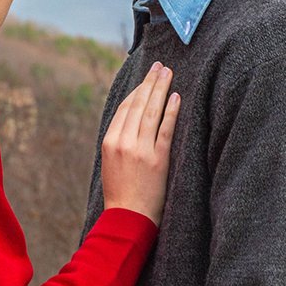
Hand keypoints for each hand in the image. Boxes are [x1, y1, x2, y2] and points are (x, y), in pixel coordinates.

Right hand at [101, 62, 179, 222]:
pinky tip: (176, 97)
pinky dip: (171, 111)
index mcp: (109, 141)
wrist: (128, 218)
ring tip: (169, 74)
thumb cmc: (121, 193)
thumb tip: (131, 122)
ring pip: (151, 112)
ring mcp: (140, 149)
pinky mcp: (157, 159)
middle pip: (138, 104)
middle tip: (160, 66)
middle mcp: (123, 141)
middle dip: (150, 82)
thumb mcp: (111, 163)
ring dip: (161, 89)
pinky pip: (165, 129)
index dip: (137, 90)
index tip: (147, 79)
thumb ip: (119, 141)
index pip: (125, 108)